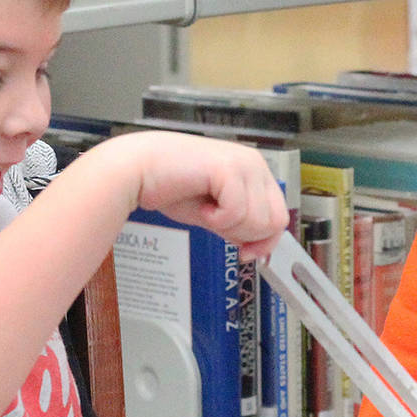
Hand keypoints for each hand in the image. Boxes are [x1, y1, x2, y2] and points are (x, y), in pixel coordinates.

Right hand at [120, 132, 290, 259]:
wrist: (137, 172)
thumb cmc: (168, 186)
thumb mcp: (214, 213)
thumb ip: (239, 225)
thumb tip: (261, 247)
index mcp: (254, 170)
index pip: (279, 216)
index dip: (264, 241)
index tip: (245, 253)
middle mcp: (254, 163)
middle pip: (274, 222)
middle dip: (244, 234)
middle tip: (215, 223)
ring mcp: (243, 164)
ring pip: (258, 221)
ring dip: (227, 226)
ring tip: (205, 209)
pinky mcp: (228, 169)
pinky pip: (237, 214)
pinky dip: (215, 219)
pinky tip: (200, 205)